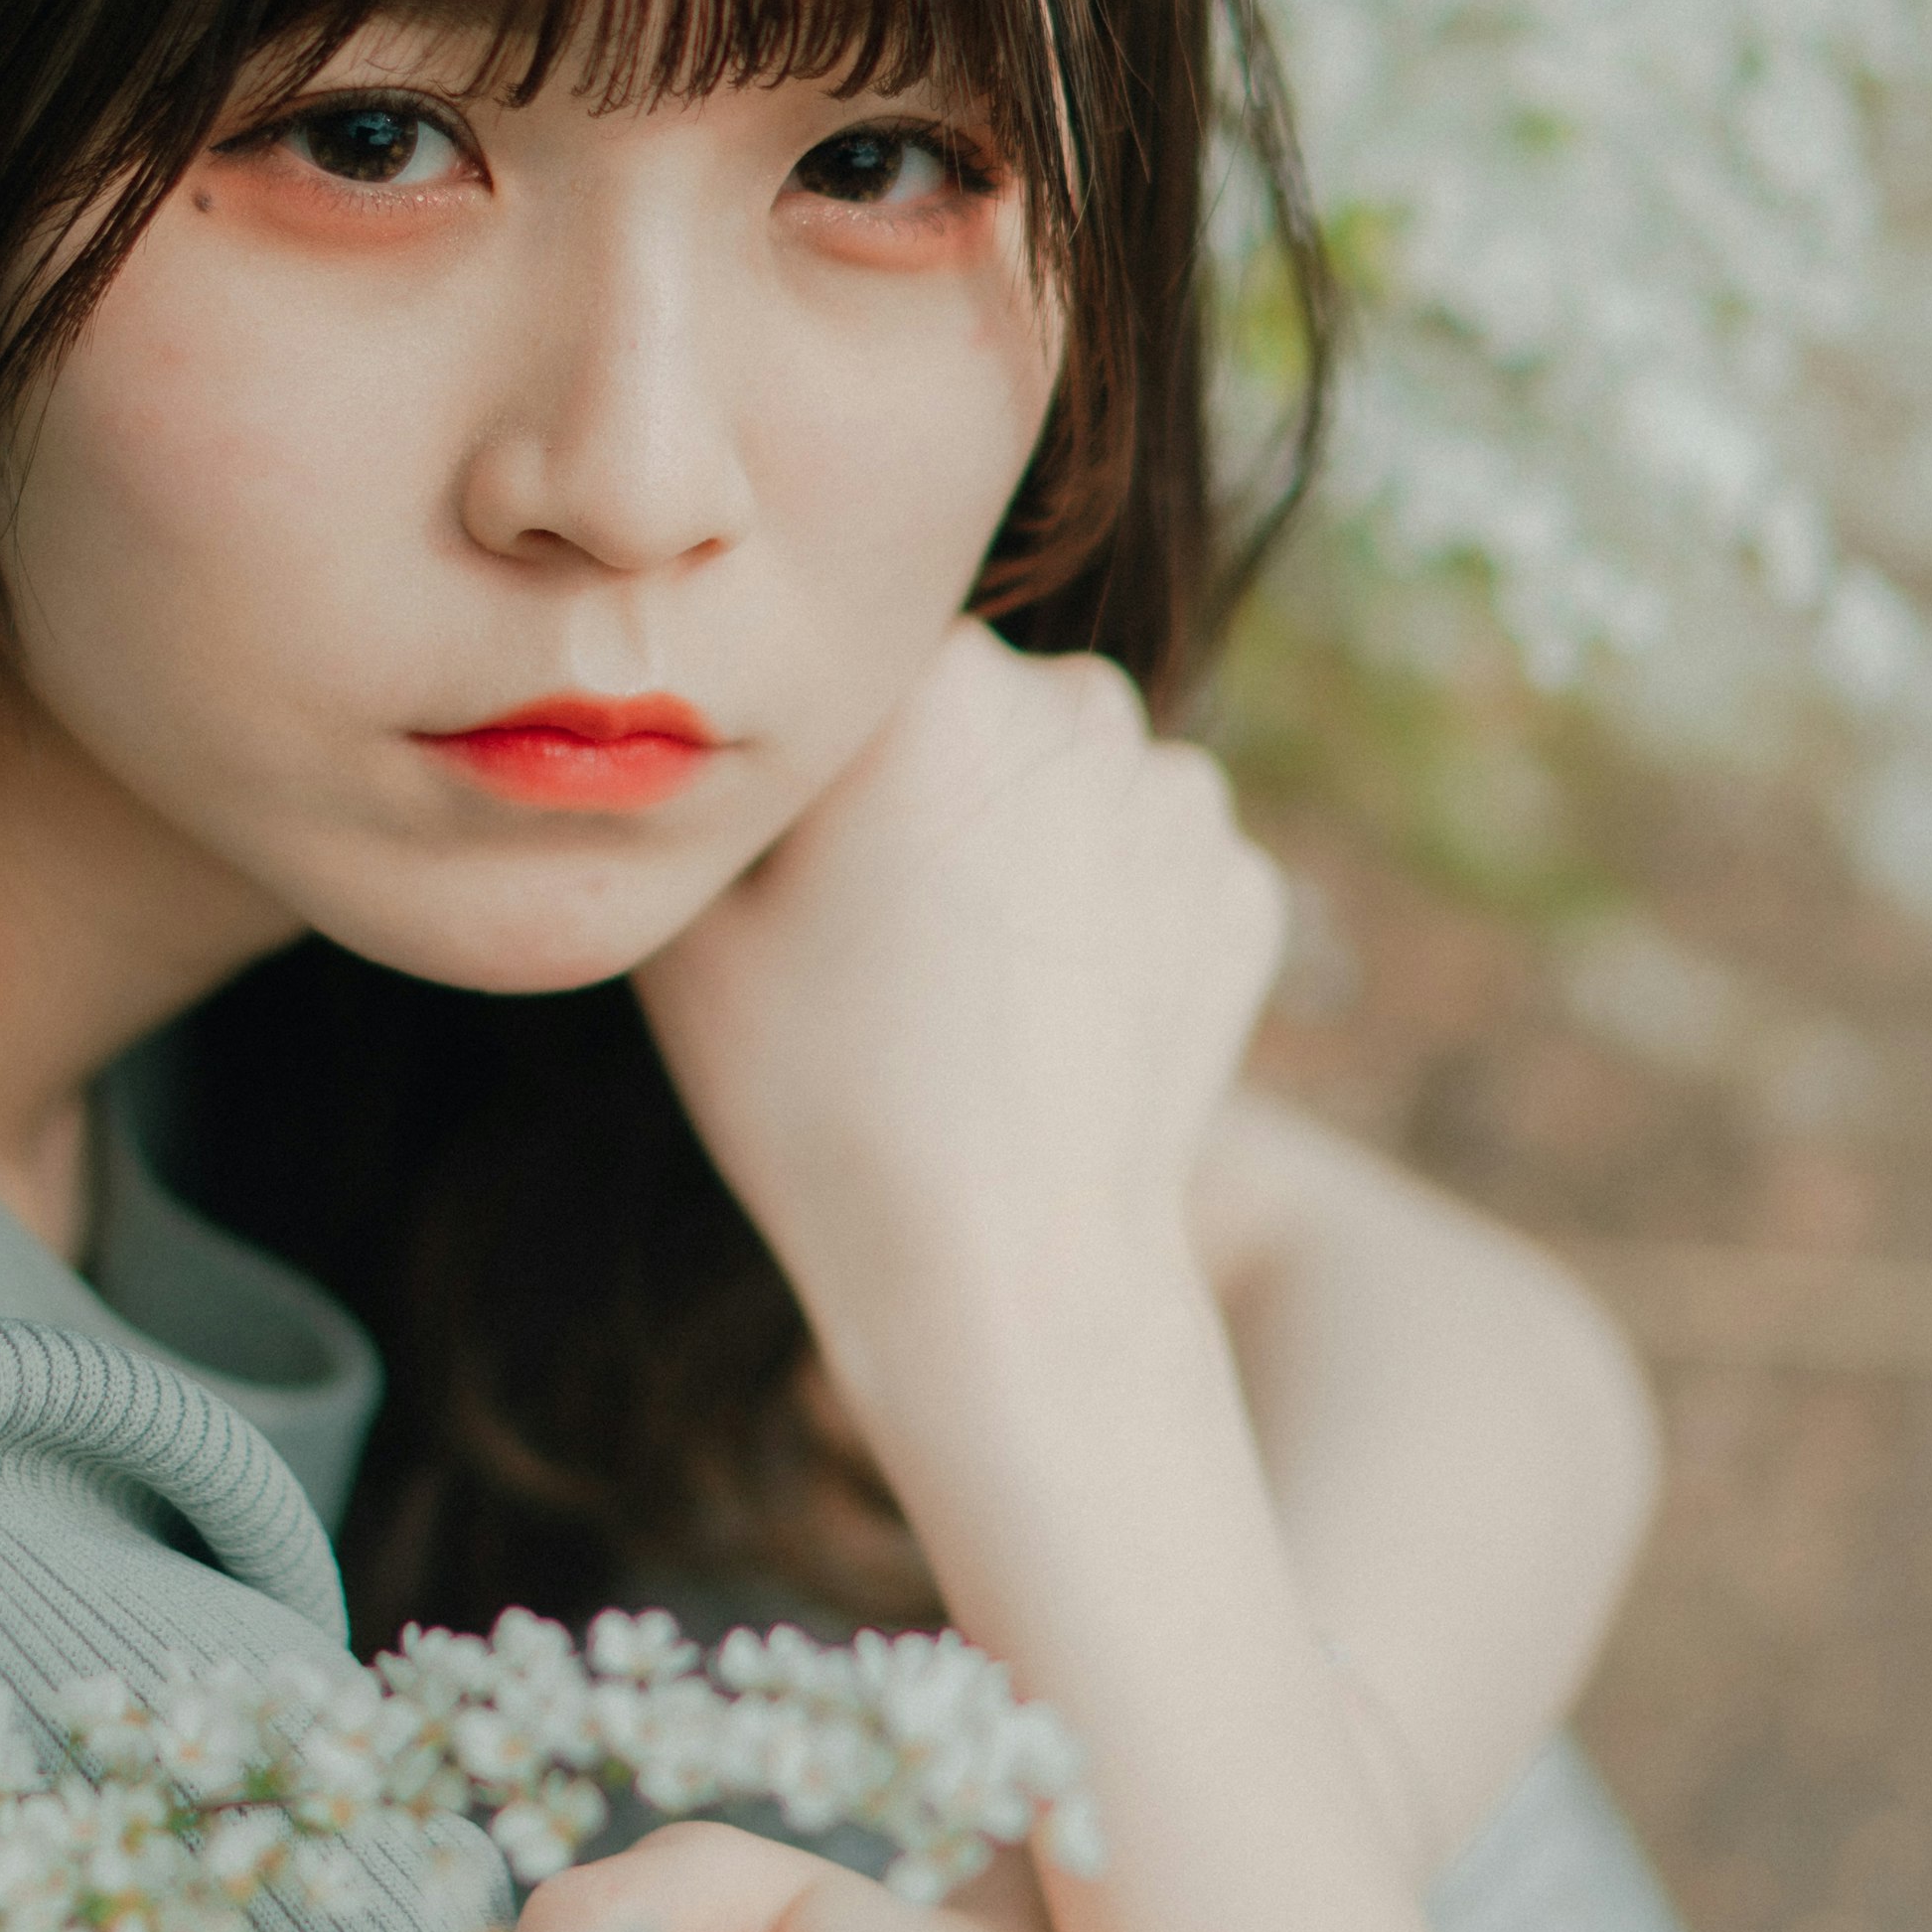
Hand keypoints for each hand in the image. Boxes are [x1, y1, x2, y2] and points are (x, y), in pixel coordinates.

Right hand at [634, 624, 1282, 1406]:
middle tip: (872, 932)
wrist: (1008, 1269)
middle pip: (976, 711)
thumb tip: (701, 730)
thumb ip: (698, 787)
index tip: (798, 862)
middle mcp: (1078, 703)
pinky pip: (1151, 870)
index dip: (818, 762)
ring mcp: (1181, 798)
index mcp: (937, 677)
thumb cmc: (819, 1096)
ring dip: (1029, 849)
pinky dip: (1110, 923)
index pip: (859, 662)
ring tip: (965, 989)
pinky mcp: (1244, 891)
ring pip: (1072, 788)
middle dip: (932, 792)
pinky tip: (1049, 1021)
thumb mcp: (687, 925)